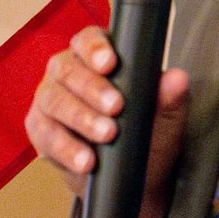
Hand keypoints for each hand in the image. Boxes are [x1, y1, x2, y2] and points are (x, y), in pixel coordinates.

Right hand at [25, 24, 191, 217]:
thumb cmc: (146, 135)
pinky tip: (85, 160)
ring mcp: (49, 100)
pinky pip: (46, 136)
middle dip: (92, 89)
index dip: (95, 49)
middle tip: (116, 107)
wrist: (133, 177)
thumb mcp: (165, 118)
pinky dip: (66, 149)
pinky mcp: (40, 130)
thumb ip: (170, 97)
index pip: (88, 40)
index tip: (110, 64)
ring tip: (106, 135)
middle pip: (68, 70)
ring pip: (54, 101)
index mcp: (94, 56)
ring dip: (81, 119)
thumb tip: (178, 79)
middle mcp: (66, 72)